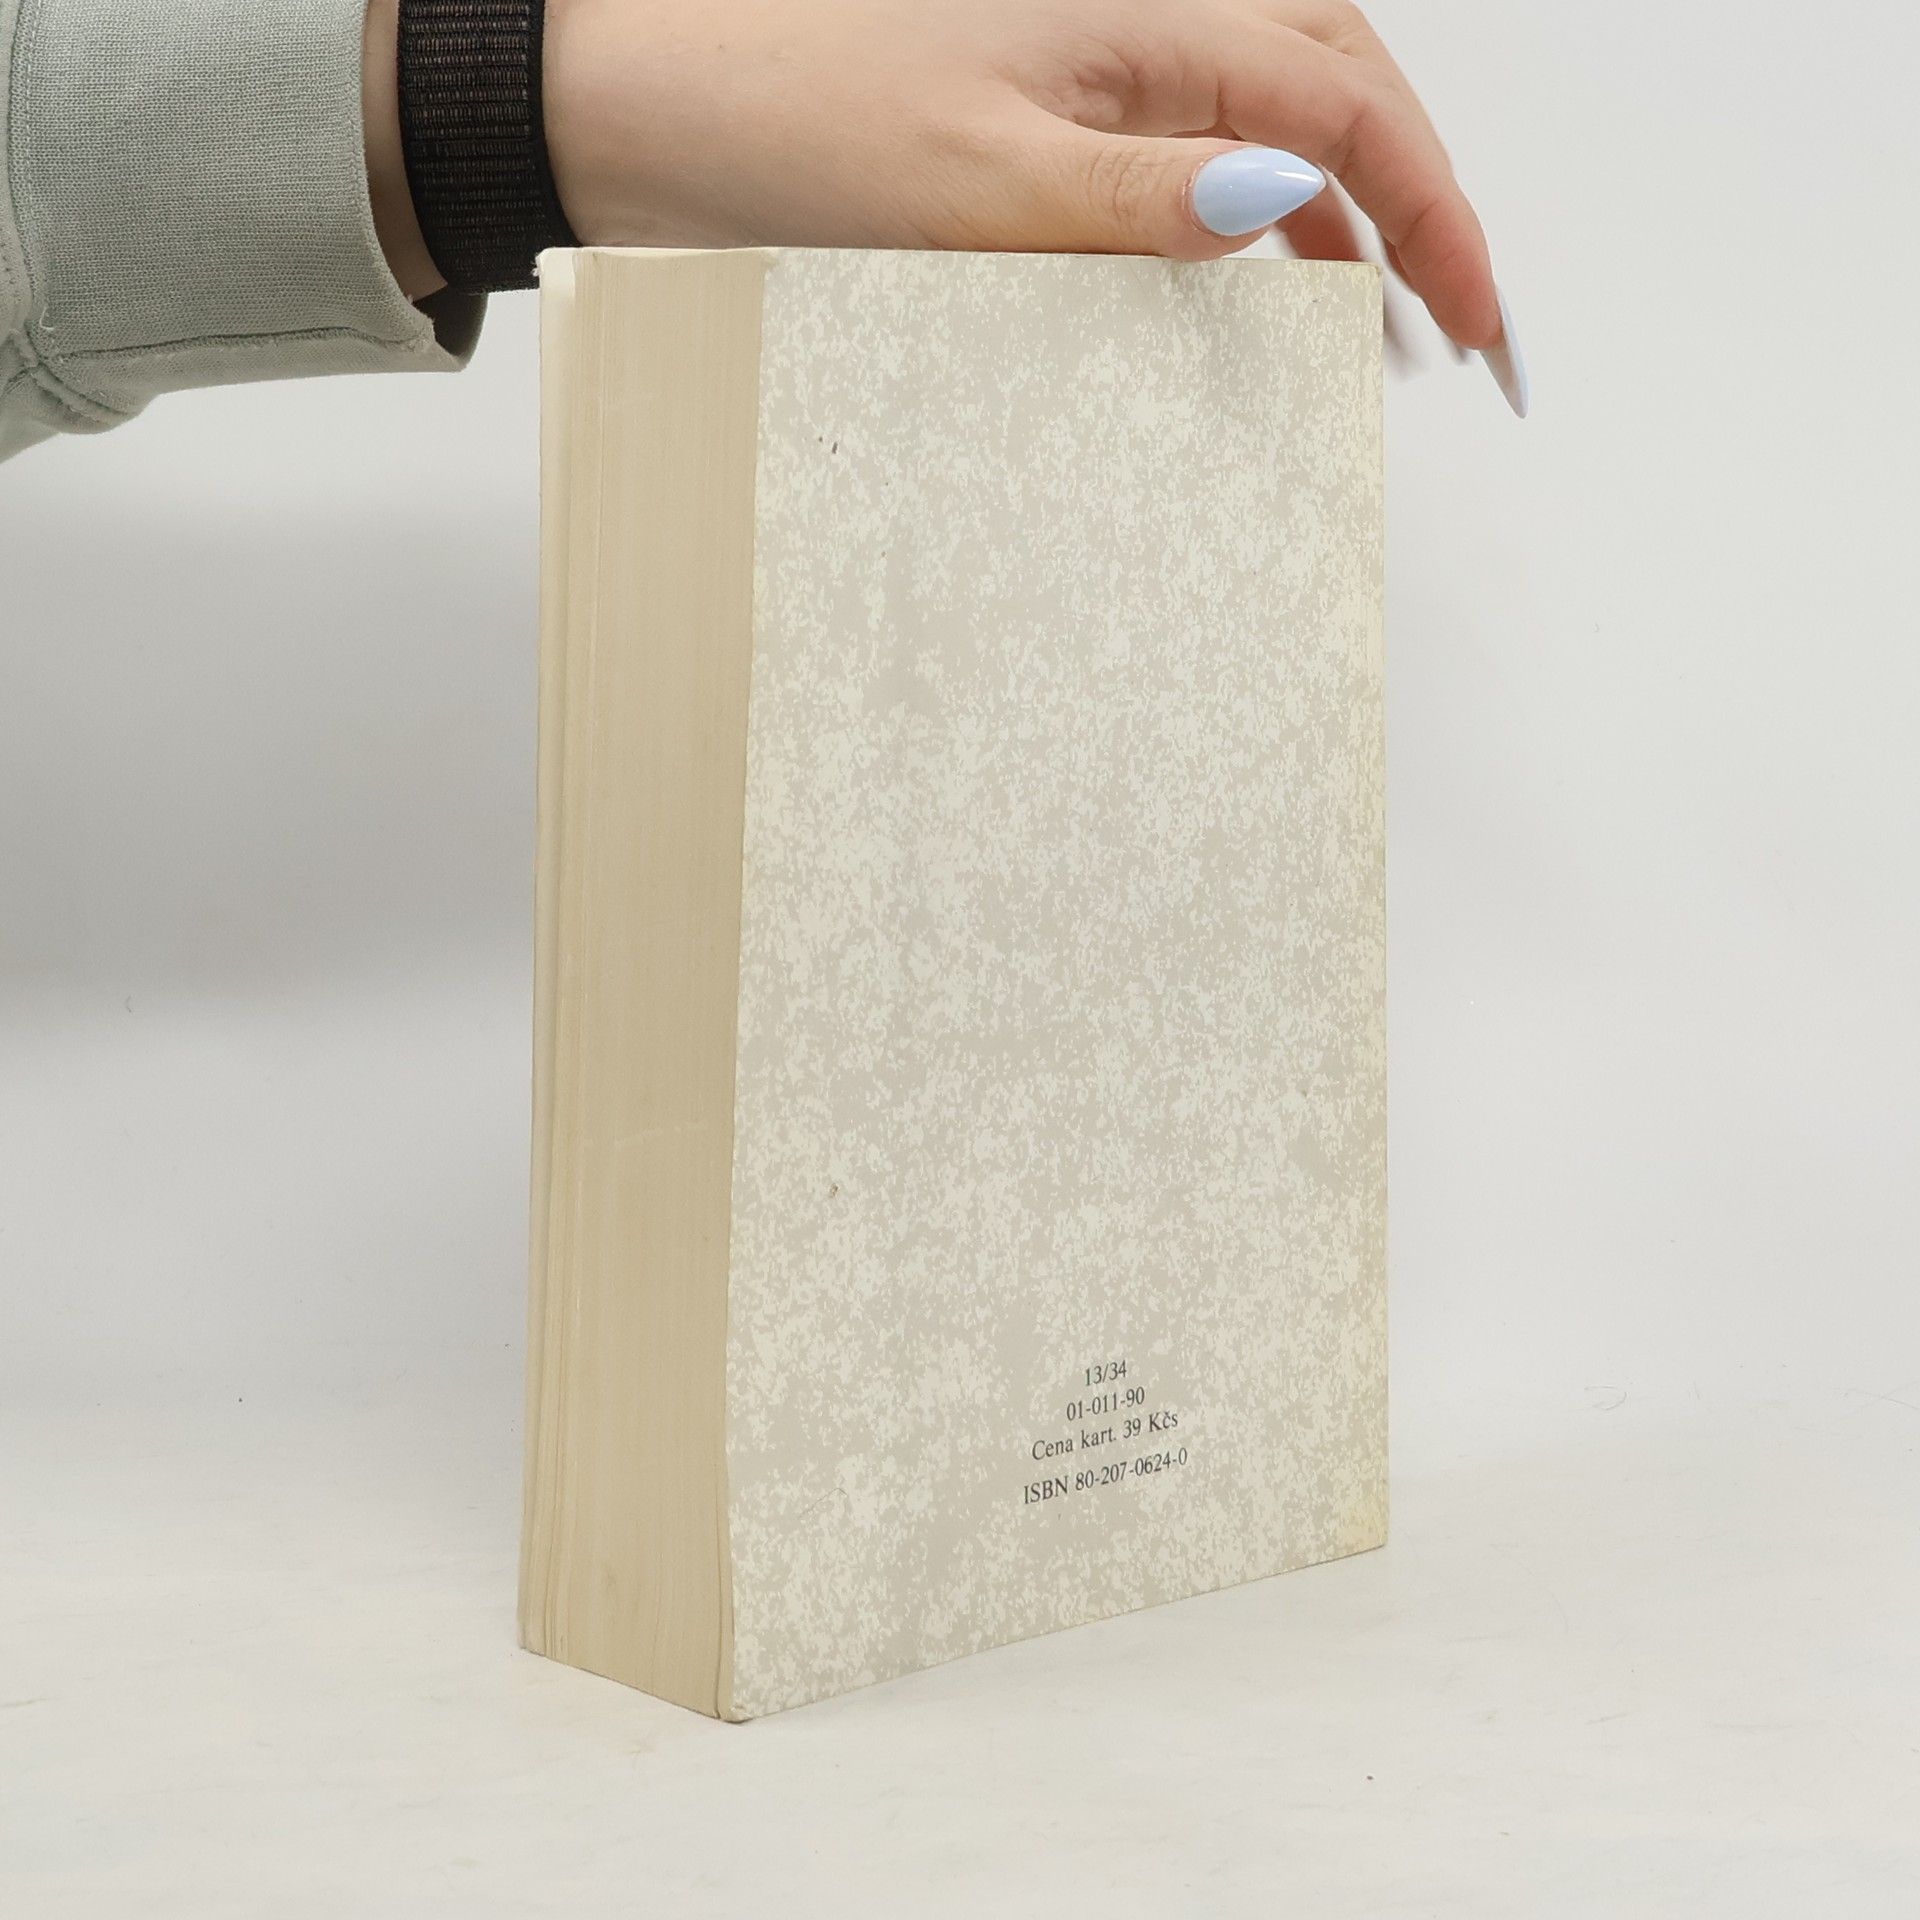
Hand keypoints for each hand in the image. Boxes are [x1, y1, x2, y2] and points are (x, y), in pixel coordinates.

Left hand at [366, 0, 1510, 367]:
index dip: (1440, 218)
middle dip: (1416, 209)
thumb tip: (1291, 213)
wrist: (646, 104)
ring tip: (1368, 333)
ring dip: (1335, 219)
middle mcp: (1136, 20)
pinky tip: (1246, 294)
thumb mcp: (977, 183)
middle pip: (1339, 93)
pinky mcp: (1046, 109)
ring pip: (1269, 122)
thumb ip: (1141, 200)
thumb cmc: (786, 117)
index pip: (1350, 108)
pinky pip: (1184, 154)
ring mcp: (1093, 63)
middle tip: (1456, 333)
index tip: (1483, 330)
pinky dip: (1239, 223)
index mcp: (1144, 13)